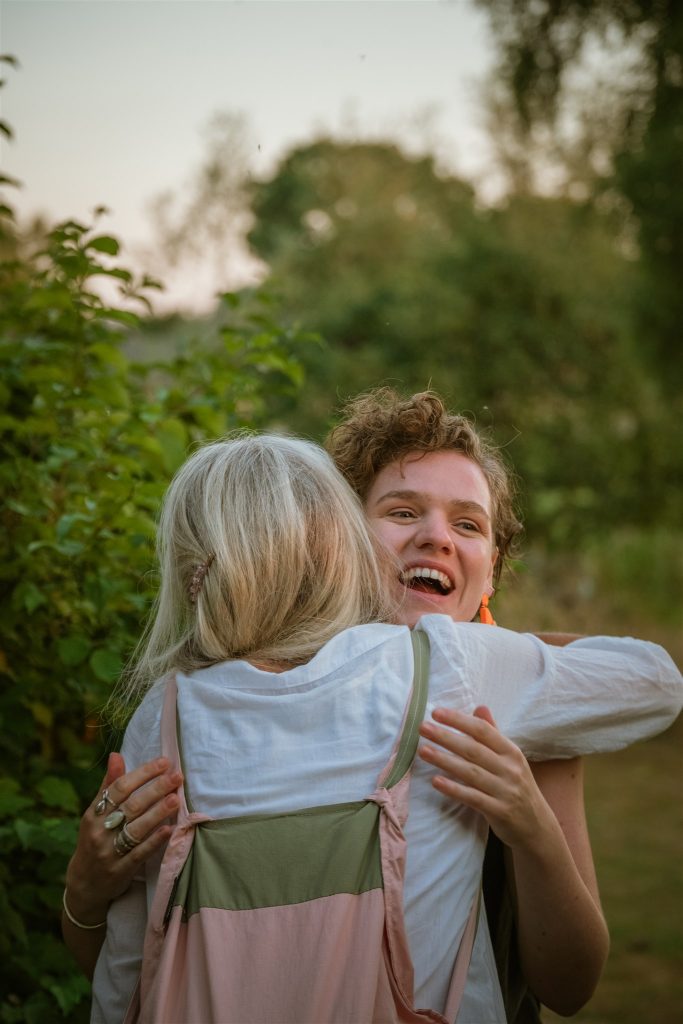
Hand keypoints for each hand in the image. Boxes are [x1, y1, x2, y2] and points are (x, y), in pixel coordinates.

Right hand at [64, 754, 181, 923]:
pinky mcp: (120, 871)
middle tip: (176, 776)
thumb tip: (116, 755)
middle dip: (156, 789)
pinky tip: (169, 829)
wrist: (84, 884)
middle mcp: (99, 832)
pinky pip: (139, 854)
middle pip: (131, 806)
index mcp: (93, 814)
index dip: (142, 774)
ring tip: (176, 799)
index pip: (119, 788)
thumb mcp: (94, 814)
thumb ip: (108, 785)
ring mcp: (109, 852)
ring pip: (136, 829)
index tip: (163, 762)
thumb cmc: (94, 839)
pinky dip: (154, 841)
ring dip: (158, 813)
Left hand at [418, 706, 553, 850]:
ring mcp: (506, 791)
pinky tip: (436, 781)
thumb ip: (493, 734)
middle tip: (423, 728)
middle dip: (446, 737)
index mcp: (511, 752)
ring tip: (423, 751)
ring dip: (445, 761)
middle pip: (473, 749)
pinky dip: (454, 789)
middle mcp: (510, 769)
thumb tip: (480, 707)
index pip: (483, 730)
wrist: (537, 826)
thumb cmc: (517, 787)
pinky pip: (473, 798)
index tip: (436, 713)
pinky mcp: (499, 811)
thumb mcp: (510, 759)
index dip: (459, 720)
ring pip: (471, 772)